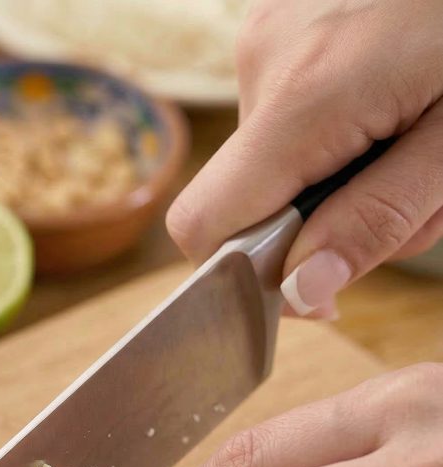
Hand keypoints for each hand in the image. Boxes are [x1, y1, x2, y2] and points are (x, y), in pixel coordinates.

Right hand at [166, 0, 442, 317]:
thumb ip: (378, 220)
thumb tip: (301, 291)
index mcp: (303, 96)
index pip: (203, 226)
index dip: (246, 274)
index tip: (314, 284)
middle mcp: (265, 60)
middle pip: (249, 201)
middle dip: (321, 224)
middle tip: (410, 195)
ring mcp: (271, 34)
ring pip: (274, 163)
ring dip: (338, 180)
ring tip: (412, 141)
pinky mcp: (286, 23)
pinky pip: (288, 116)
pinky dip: (336, 135)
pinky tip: (393, 107)